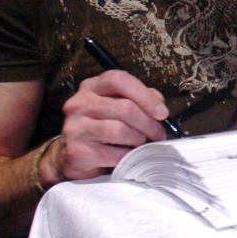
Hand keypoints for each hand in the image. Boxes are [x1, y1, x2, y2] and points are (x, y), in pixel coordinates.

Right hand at [55, 71, 169, 179]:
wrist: (74, 157)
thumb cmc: (102, 127)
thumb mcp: (118, 105)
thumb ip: (139, 99)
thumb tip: (159, 105)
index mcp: (91, 87)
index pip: (120, 80)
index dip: (145, 96)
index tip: (162, 112)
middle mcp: (79, 104)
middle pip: (125, 108)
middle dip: (149, 124)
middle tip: (159, 134)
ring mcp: (75, 128)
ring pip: (120, 130)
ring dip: (139, 140)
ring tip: (141, 143)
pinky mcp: (77, 152)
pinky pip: (115, 154)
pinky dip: (129, 156)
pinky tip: (128, 155)